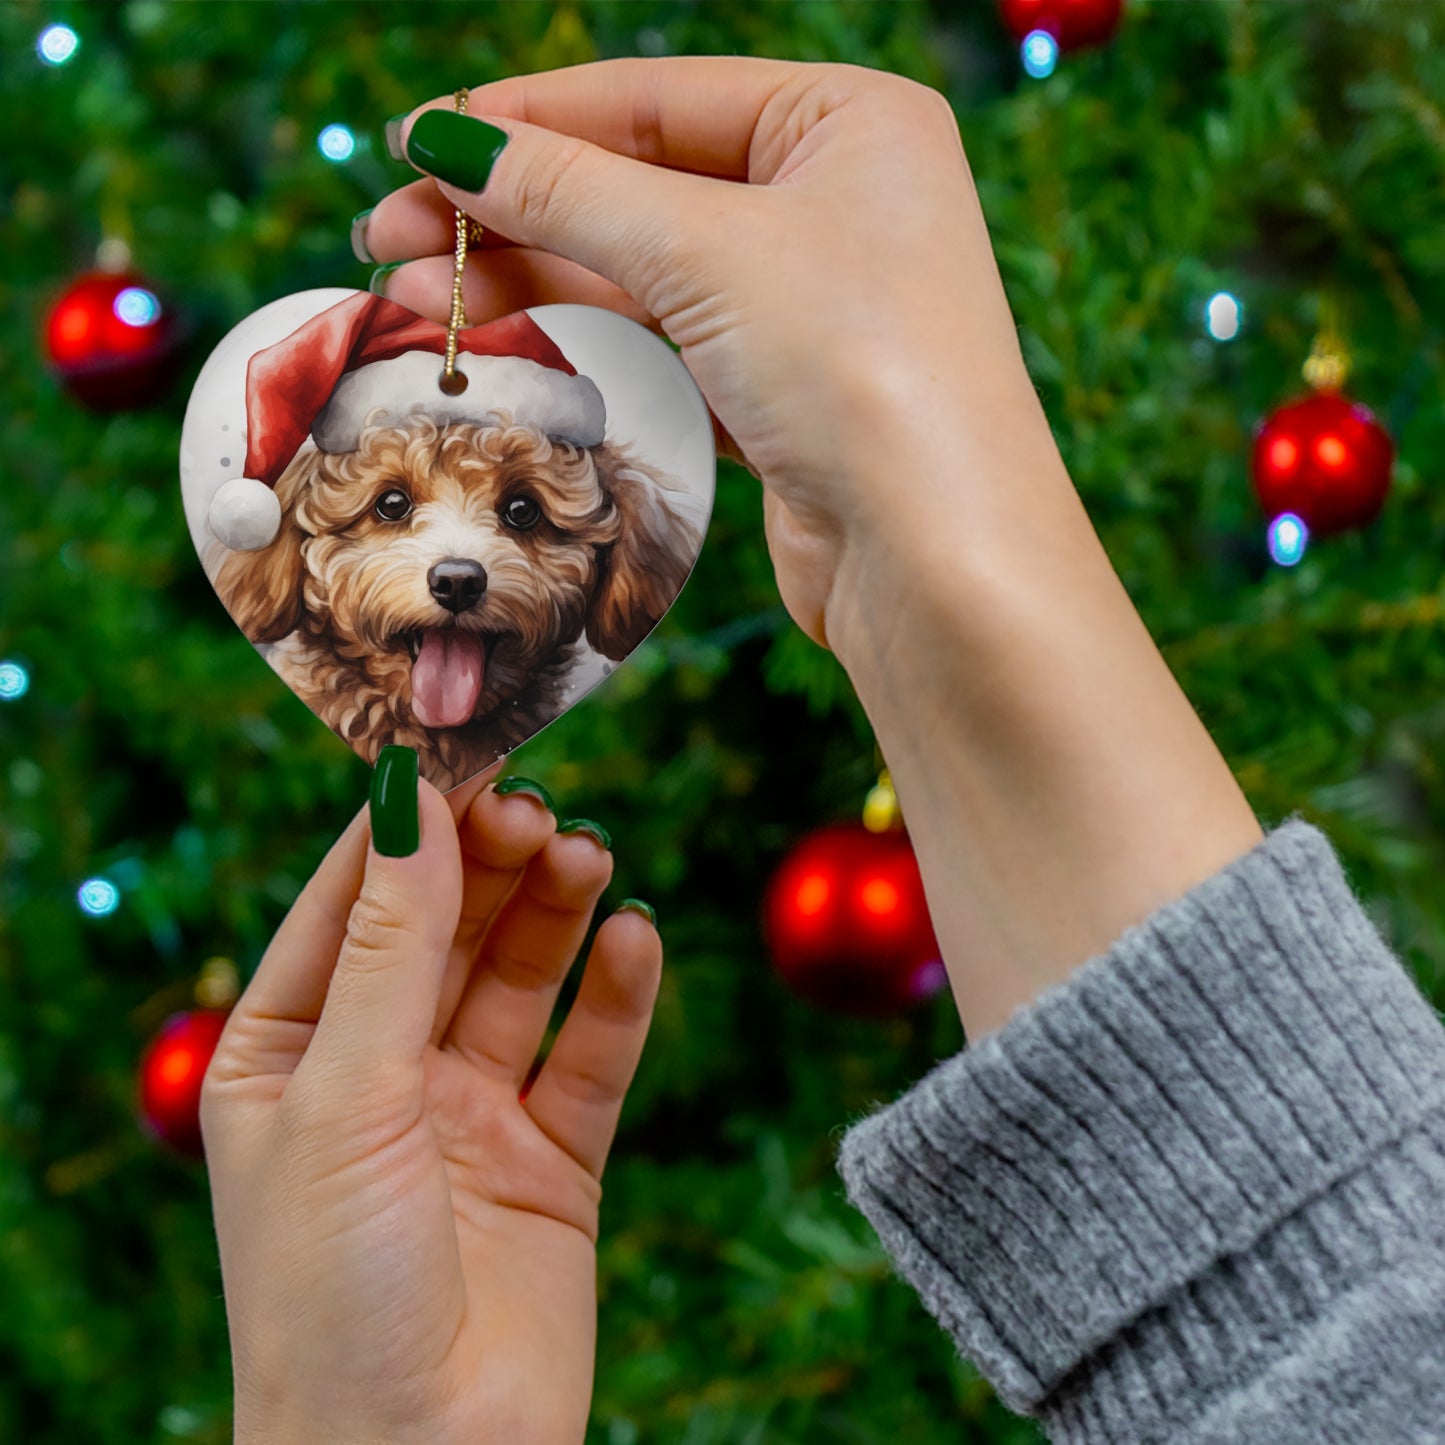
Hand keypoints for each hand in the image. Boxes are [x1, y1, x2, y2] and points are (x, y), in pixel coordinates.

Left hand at [201, 769, 660, 1444]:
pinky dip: (617, 995)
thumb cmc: (331, 1293)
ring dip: (556, 912)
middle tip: (540, 809)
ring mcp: (469, 1115)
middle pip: (446, 929)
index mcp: (288, 1053)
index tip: (466, 752)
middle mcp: (379, 1074)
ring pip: (521, 978)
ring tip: (590, 859)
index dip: (408, 827)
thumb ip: (390, 945)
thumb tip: (408, 797)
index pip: (351, 904)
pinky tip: (635, 939)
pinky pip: (590, 1056)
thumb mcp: (345, 1094)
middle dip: (491, 864)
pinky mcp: (552, 1160)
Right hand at [363, 59, 1262, 1038]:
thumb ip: (570, 191)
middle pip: (638, 186)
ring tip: (416, 297)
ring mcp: (810, 304)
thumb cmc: (861, 369)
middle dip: (511, 212)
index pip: (655, 98)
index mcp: (848, 123)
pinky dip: (586, 342)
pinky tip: (502, 344)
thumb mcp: (706, 251)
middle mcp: (836, 203)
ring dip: (530, 282)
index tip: (417, 144)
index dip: (527, 120)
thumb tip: (448, 142)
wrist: (937, 558)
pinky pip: (665, 345)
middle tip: (390, 237)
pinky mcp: (784, 392)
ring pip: (643, 273)